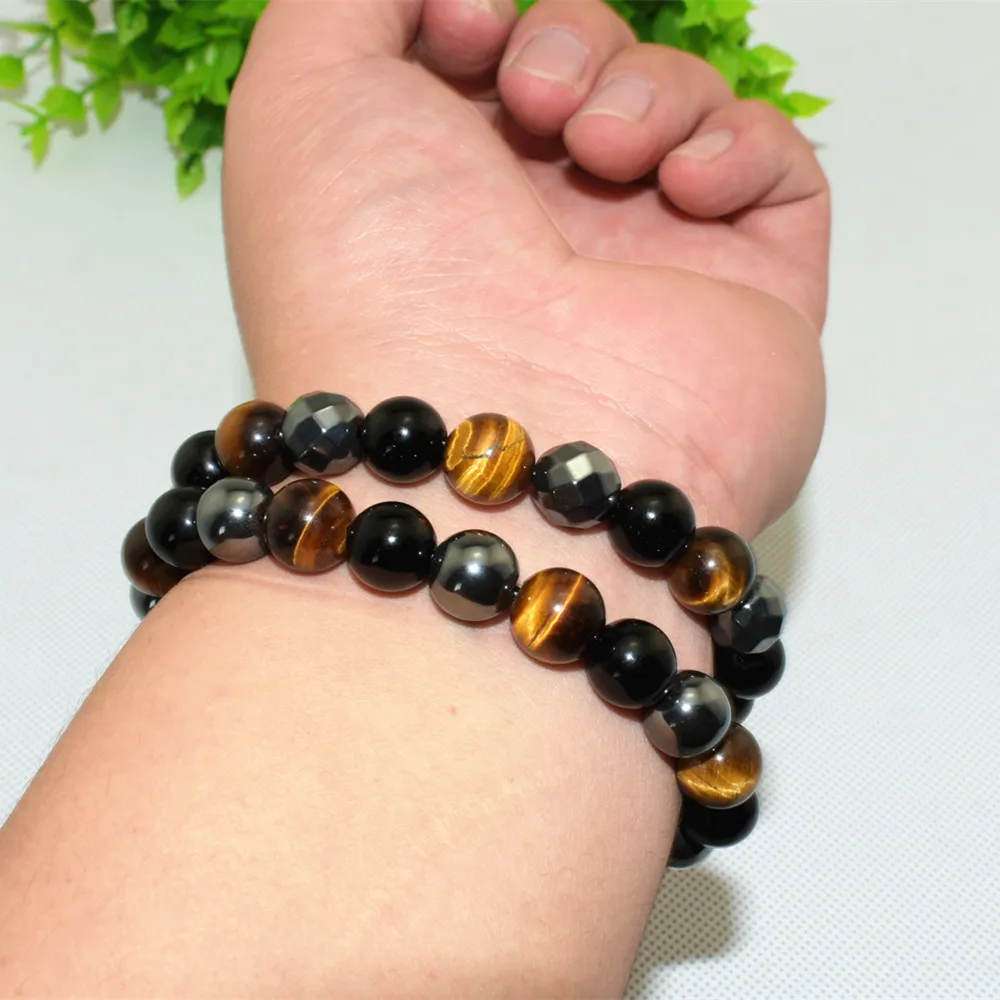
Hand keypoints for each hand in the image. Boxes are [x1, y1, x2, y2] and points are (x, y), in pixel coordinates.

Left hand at [224, 0, 827, 534]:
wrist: (489, 448)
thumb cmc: (375, 277)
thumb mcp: (301, 97)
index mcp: (445, 194)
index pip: (496, 62)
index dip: (487, 13)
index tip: (463, 25)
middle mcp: (544, 234)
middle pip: (590, 74)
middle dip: (568, 41)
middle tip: (532, 100)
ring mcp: (650, 268)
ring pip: (682, 108)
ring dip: (646, 90)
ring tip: (601, 151)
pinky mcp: (749, 299)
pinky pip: (778, 175)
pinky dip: (738, 146)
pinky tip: (681, 189)